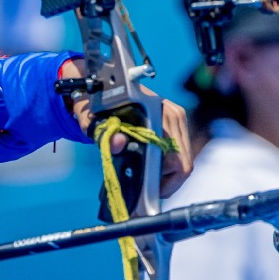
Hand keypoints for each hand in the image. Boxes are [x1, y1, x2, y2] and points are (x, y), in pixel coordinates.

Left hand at [60, 59, 194, 196]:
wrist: (104, 88)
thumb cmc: (98, 106)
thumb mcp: (93, 121)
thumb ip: (103, 133)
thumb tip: (118, 142)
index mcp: (156, 111)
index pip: (173, 158)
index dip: (163, 181)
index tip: (147, 191)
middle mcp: (173, 113)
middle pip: (183, 163)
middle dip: (167, 183)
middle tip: (148, 190)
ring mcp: (178, 117)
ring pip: (185, 161)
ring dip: (169, 175)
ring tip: (149, 179)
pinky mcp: (178, 123)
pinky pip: (181, 154)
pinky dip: (170, 166)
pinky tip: (154, 168)